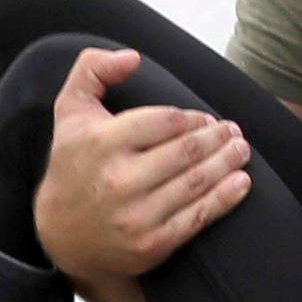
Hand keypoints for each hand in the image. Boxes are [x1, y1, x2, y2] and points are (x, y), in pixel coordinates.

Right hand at [31, 47, 250, 281]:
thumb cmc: (73, 164)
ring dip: (227, 163)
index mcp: (100, 143)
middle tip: (233, 132)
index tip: (206, 119)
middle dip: (217, 139)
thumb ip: (93, 69)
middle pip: (186, 152)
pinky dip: (225, 198)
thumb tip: (132, 56)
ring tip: (241, 150)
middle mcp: (118, 180)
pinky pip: (197, 218)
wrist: (60, 236)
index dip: (193, 119)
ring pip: (196, 183)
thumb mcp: (70, 111)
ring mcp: (135, 216)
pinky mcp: (151, 244)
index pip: (164, 121)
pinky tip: (241, 183)